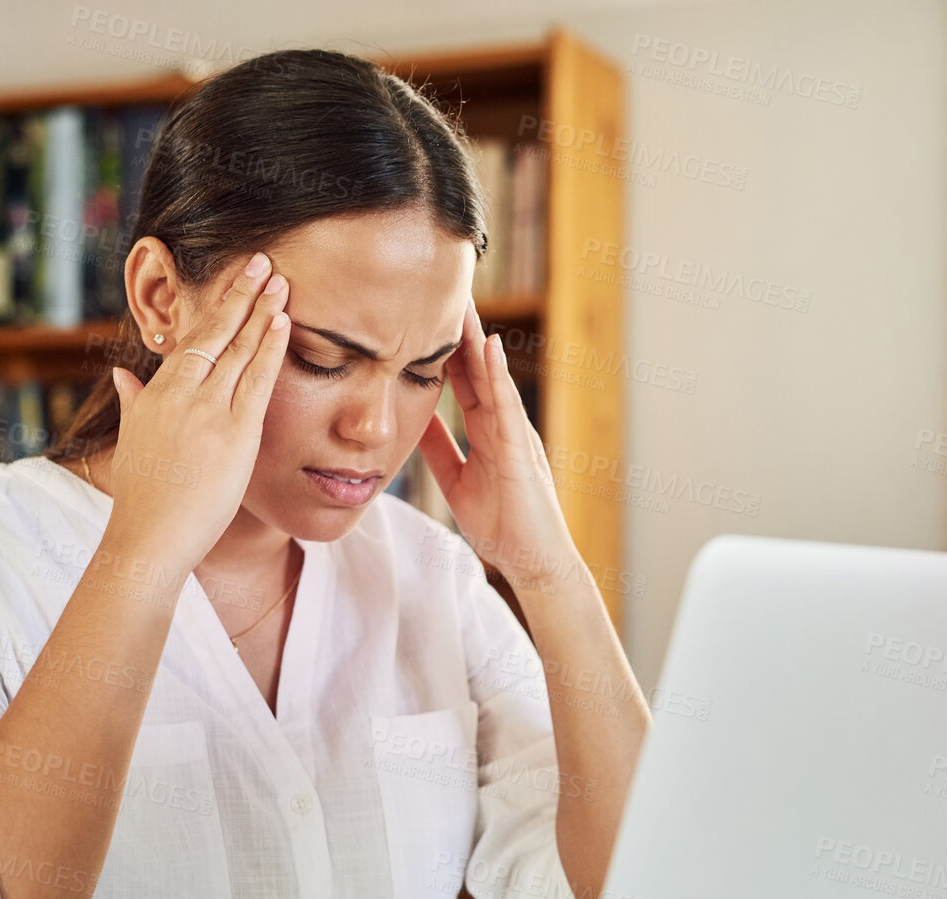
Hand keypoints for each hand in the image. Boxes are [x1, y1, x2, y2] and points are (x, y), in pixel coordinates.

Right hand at [104, 251, 290, 576]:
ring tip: (280, 280)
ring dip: (261, 311)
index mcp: (157, 394)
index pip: (191, 340)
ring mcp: (208, 411)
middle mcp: (181, 395)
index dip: (215, 309)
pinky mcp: (234, 433)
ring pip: (239, 349)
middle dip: (240, 294)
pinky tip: (283, 322)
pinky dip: (270, 348)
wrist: (148, 538)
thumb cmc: (142, 499)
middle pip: (215, 333)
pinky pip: (257, 381)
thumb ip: (133, 403)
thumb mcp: (132, 442)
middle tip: (261, 262)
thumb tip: (123, 376)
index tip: (233, 283)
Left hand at [418, 297, 578, 591]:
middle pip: (477, 366)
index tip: (423, 312)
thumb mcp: (457, 480)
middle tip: (440, 287)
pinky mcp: (521, 450)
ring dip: (477, 338)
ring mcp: (515, 433)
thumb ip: (439, 450)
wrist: (533, 562)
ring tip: (462, 300)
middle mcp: (503, 423)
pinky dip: (497, 375)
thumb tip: (413, 422)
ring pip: (492, 376)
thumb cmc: (502, 525)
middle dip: (459, 329)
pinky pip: (508, 406)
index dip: (443, 346)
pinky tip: (487, 346)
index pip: (462, 378)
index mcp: (487, 430)